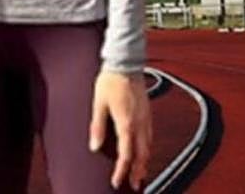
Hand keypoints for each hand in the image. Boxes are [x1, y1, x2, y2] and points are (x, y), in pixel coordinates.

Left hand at [89, 70, 152, 190]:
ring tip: (140, 173)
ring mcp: (146, 118)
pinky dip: (147, 149)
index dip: (121, 170)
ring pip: (148, 147)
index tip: (116, 181)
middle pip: (142, 155)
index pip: (126, 155)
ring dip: (144, 162)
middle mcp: (140, 124)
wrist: (126, 63)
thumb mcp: (98, 103)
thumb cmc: (111, 80)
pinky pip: (150, 137)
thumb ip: (97, 126)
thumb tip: (94, 145)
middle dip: (138, 172)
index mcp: (127, 123)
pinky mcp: (148, 113)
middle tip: (134, 184)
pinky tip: (144, 151)